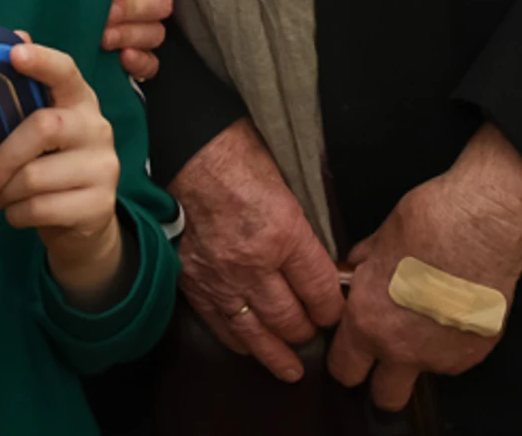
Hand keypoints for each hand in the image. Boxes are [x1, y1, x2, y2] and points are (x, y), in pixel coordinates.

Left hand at [0, 38, 126, 303]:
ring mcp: (103, 167)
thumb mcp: (41, 133)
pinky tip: (17, 212)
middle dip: (2, 157)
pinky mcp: (99, 204)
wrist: (87, 223)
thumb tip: (15, 39)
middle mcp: (96, 128)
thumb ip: (26, 96)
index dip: (42, 61)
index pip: (66, 72)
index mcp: (79, 102)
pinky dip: (16, 215)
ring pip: (34, 177)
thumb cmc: (53, 167)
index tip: (15, 54)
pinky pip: (40, 208)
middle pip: (43, 127)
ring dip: (5, 193)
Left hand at [104, 0, 173, 81]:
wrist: (51, 22)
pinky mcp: (138, 61)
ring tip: (105, 37)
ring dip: (132, 34)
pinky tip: (123, 59)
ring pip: (157, 32)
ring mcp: (144, 32)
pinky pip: (152, 64)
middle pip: (162, 1)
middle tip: (107, 12)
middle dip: (134, 8)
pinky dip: (140, 62)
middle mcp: (146, 1)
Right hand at [168, 119, 345, 383]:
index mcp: (283, 234)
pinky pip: (220, 323)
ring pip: (256, 331)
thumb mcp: (285, 188)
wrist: (184, 151)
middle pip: (290, 317)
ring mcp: (220, 278)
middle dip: (308, 331)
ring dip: (277, 352)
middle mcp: (253, 264)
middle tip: (315, 334)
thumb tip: (316, 264)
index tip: (337, 314)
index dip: (333, 308)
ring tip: (290, 370)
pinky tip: (249, 349)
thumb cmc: (237, 157)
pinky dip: (238, 340)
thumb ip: (300, 232)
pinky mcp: (193, 283)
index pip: (320, 289)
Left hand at [327, 124, 521, 411]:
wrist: (484, 223)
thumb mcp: (379, 239)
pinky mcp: (475, 352)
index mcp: (367, 321)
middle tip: (389, 352)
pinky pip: (455, 358)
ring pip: (424, 374)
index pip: (344, 369)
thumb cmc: (428, 222)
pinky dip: (452, 341)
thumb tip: (358, 273)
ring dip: (422, 355)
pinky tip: (458, 306)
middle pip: (384, 397)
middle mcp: (401, 349)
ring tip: (433, 313)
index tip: (355, 348)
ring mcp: (442, 356)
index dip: (347, 359)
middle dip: (382, 380)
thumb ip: (365, 269)